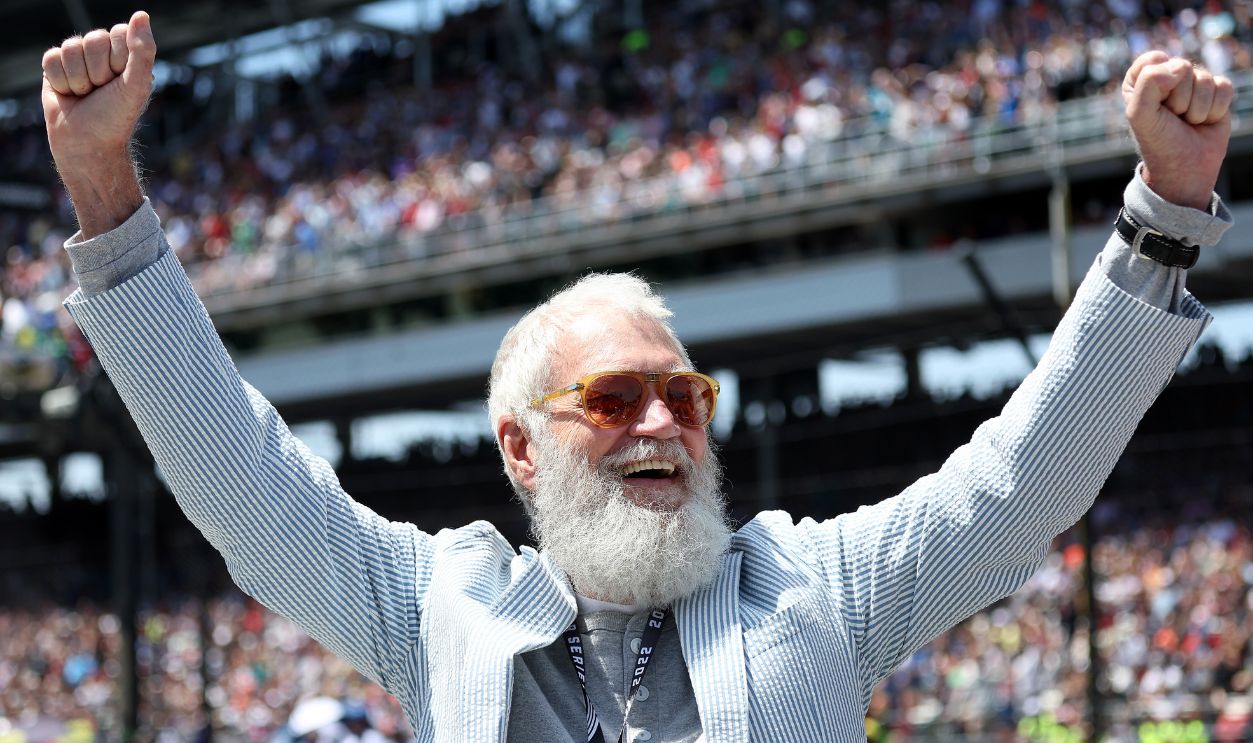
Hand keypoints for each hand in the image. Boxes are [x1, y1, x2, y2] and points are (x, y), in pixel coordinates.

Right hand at [42, 11, 155, 236]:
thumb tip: (142, 15)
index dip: (118, 59)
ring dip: (78, 78)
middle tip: (102, 92)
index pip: (119, 33)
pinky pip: (51, 57)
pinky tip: (69, 94)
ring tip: (86, 95)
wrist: (87, 143)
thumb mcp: (135, 85)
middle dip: (97, 71)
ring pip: (70, 48)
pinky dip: (60, 81)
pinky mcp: (56, 67)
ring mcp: (79, 59)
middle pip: (93, 39)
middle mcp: (104, 53)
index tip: (122, 82)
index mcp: (128, 54)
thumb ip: (142, 51)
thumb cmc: (116, 117)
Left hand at [1122, 51, 1232, 209]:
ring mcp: (1194, 84)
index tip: (1154, 106)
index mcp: (1140, 80)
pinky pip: (1223, 86)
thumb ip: (1148, 84)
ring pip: (1204, 78)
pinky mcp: (1216, 93)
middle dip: (1179, 99)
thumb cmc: (1158, 142)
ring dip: (1197, 107)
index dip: (1157, 83)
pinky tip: (1205, 121)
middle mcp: (1167, 78)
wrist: (1185, 168)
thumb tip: (1179, 66)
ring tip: (1187, 122)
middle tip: (1173, 118)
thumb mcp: (1140, 115)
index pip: (1153, 59)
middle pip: (1182, 67)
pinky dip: (1215, 109)